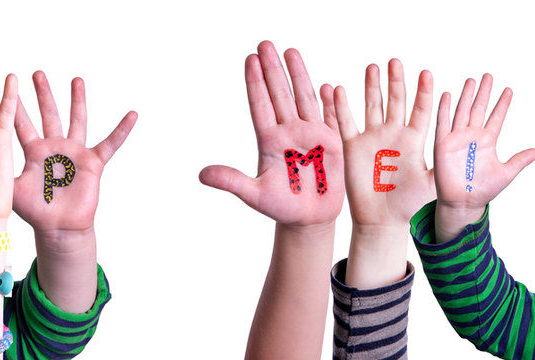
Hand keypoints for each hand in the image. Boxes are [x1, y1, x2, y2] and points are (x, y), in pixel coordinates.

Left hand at [12, 71, 136, 231]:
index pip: (22, 124)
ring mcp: (74, 153)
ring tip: (76, 79)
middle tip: (36, 73)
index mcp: (35, 152)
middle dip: (43, 94)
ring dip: (77, 100)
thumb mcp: (12, 191)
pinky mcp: (93, 163)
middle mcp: (54, 147)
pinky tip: (132, 115)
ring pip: (77, 121)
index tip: (9, 84)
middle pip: (49, 115)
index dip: (16, 106)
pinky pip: (110, 144)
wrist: (59, 228)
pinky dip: (122, 130)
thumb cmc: (36, 212)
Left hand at [199, 41, 344, 225]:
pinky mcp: (332, 145)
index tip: (249, 59)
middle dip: (273, 69)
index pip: (260, 105)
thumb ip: (231, 181)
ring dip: (298, 75)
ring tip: (290, 51)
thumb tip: (202, 175)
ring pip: (303, 99)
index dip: (255, 83)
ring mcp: (311, 136)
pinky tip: (328, 86)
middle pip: (280, 94)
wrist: (307, 220)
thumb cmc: (280, 207)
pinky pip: (331, 118)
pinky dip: (330, 103)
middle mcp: (289, 132)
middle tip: (265, 44)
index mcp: (269, 141)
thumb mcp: (253, 195)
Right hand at [325, 59, 434, 225]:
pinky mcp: (352, 148)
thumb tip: (468, 157)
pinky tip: (340, 91)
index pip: (421, 110)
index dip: (424, 92)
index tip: (426, 73)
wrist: (381, 219)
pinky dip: (342, 108)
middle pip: (395, 101)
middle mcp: (393, 135)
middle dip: (396, 81)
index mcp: (414, 140)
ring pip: (371, 106)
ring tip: (373, 67)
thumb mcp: (431, 184)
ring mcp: (372, 139)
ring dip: (372, 87)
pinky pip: (346, 123)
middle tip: (396, 61)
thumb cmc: (408, 205)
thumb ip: (444, 166)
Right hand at [432, 74, 534, 240]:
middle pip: (479, 109)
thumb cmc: (483, 190)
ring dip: (466, 96)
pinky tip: (446, 95)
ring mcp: (457, 139)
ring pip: (462, 111)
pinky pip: (443, 124)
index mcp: (488, 141)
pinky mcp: (442, 144)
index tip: (509, 90)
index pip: (497, 117)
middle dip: (484, 92)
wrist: (463, 202)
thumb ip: (520, 160)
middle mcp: (472, 136)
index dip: (503, 104)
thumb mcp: (506, 173)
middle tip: (489, 76)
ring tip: (471, 80)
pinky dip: (443, 110)